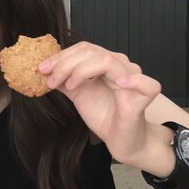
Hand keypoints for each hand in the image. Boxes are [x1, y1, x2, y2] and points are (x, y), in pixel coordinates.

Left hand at [39, 42, 161, 165]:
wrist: (120, 140)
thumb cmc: (104, 114)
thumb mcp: (77, 94)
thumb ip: (63, 81)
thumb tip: (43, 71)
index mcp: (106, 62)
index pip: (83, 49)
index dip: (61, 56)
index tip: (42, 69)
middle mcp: (120, 66)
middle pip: (91, 52)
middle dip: (65, 64)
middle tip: (50, 79)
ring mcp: (133, 79)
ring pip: (107, 61)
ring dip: (81, 71)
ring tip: (70, 86)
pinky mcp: (143, 98)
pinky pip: (146, 83)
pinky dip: (132, 80)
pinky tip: (118, 82)